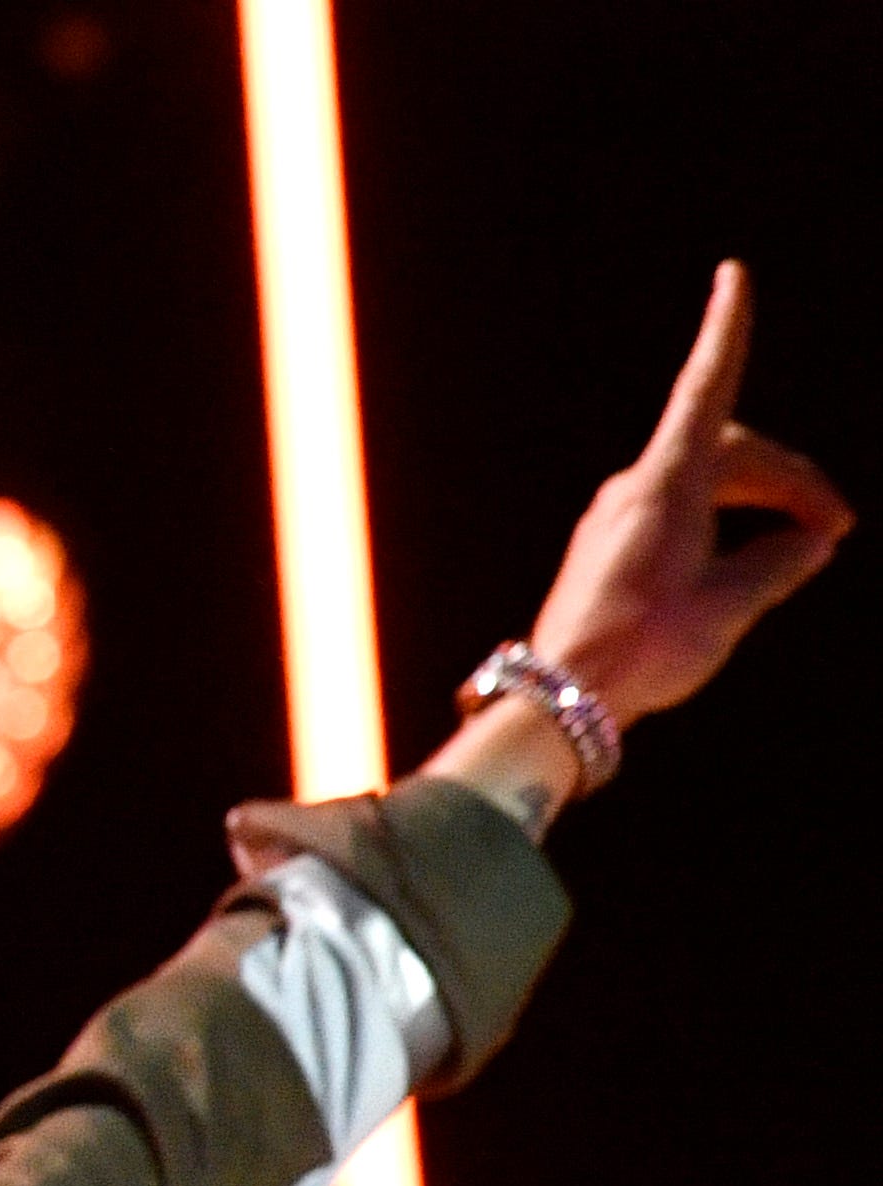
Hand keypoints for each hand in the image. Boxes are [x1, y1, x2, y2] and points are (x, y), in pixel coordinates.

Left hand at [526, 261, 850, 725]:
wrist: (560, 700)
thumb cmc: (643, 650)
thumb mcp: (731, 606)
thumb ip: (779, 563)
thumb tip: (808, 539)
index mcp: (666, 484)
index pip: (707, 388)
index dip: (725, 330)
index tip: (733, 276)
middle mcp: (635, 488)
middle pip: (733, 453)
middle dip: (790, 481)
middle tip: (835, 529)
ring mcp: (617, 516)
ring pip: (709, 484)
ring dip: (761, 505)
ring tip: (807, 547)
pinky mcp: (609, 546)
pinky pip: (681, 513)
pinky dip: (726, 523)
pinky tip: (751, 564)